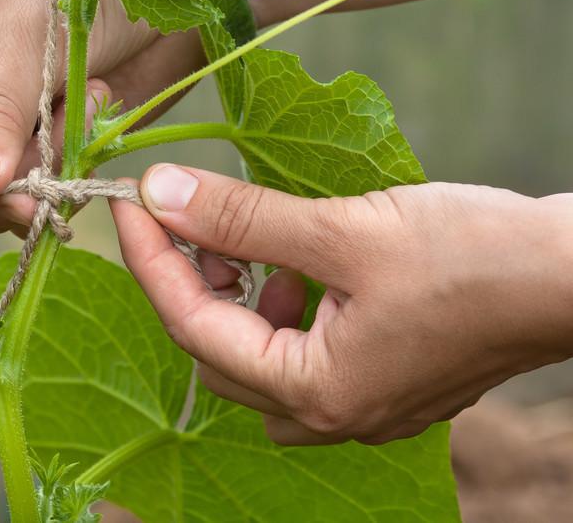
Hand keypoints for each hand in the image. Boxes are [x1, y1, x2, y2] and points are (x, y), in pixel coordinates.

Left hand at [110, 165, 572, 444]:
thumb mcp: (342, 230)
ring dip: (235, 296)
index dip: (151, 260)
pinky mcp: (380, 378)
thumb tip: (159, 192)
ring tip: (244, 241)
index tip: (130, 204)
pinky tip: (297, 265)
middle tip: (180, 218)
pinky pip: (300, 352)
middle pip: (219, 350)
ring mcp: (360, 402)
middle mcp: (332, 413)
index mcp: (316, 389)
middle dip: (189, 280)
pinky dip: (280, 307)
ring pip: (257, 356)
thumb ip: (241, 218)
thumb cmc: (475, 257)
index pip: (193, 326)